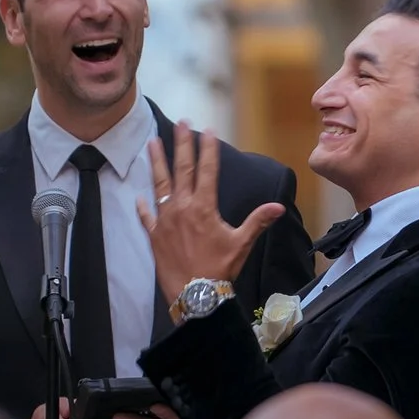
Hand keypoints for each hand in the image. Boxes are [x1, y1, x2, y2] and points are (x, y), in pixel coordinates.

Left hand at [142, 123, 285, 301]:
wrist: (194, 294)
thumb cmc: (219, 269)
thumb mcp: (241, 243)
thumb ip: (257, 221)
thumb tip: (279, 207)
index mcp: (204, 207)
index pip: (207, 170)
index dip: (208, 149)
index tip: (208, 130)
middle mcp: (182, 208)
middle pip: (181, 169)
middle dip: (182, 144)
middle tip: (181, 124)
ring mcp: (165, 220)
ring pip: (160, 184)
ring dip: (156, 162)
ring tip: (152, 143)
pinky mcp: (154, 235)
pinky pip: (146, 216)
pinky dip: (143, 205)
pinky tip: (139, 196)